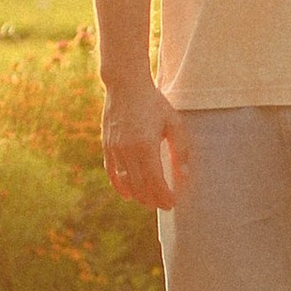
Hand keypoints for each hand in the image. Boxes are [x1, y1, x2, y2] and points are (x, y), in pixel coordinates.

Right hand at [100, 71, 180, 207]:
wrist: (126, 85)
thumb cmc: (154, 102)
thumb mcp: (173, 123)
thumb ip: (180, 150)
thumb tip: (184, 176)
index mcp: (146, 145)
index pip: (155, 181)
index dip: (163, 195)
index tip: (172, 203)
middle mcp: (127, 150)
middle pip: (139, 186)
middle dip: (152, 199)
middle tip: (164, 205)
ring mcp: (114, 149)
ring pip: (125, 182)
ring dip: (138, 196)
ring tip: (150, 202)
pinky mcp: (107, 146)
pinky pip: (111, 172)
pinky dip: (119, 186)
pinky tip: (128, 195)